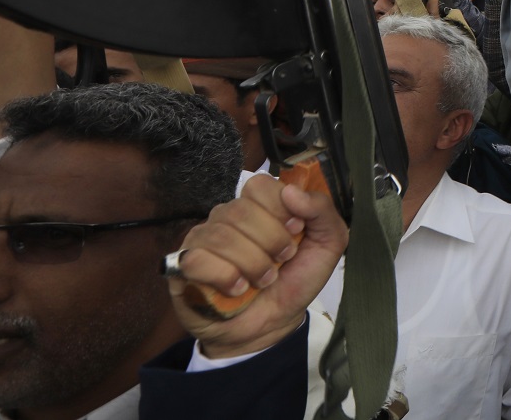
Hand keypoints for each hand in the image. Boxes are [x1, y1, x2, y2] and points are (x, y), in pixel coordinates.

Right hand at [168, 173, 346, 358]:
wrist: (273, 326)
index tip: (295, 231)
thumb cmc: (295, 281)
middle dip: (270, 241)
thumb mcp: (327, 244)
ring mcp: (202, 241)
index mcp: (259, 206)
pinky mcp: (183, 267)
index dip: (279, 208)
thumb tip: (291, 191)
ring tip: (263, 281)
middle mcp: (227, 218)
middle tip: (281, 262)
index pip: (259, 185)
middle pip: (240, 210)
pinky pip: (196, 259)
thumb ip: (322, 210)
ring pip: (221, 235)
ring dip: (252, 263)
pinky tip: (237, 289)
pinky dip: (224, 277)